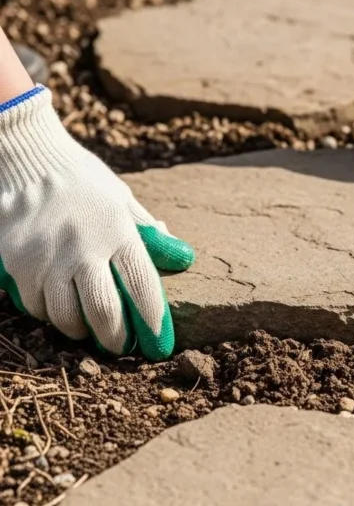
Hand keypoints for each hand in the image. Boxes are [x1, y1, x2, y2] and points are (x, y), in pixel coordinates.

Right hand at [0, 86, 193, 359]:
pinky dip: (49, 313)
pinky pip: (37, 307)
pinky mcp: (18, 263)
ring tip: (88, 328)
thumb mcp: (121, 198)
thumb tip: (183, 257)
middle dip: (116, 339)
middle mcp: (83, 245)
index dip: (154, 322)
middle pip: (104, 312)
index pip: (142, 286)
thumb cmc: (82, 181)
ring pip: (66, 317)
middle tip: (121, 346)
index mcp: (116, 228)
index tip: (159, 345)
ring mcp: (47, 256)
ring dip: (81, 330)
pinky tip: (58, 304)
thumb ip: (148, 232)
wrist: (26, 158)